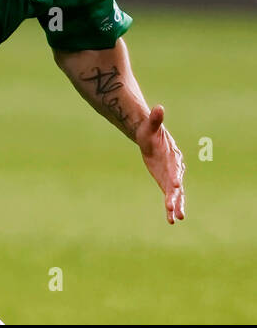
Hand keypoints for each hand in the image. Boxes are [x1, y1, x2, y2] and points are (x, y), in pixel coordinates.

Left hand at [135, 104, 185, 223]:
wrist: (150, 137)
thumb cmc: (149, 131)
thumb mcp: (150, 126)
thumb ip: (155, 119)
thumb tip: (158, 107)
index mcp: (173, 156)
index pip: (175, 168)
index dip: (175, 176)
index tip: (176, 185)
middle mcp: (175, 168)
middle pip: (177, 185)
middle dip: (177, 198)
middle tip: (177, 211)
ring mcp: (171, 177)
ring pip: (176, 194)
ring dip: (176, 206)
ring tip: (176, 219)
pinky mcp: (166, 182)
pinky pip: (170, 196)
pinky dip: (170, 207)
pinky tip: (170, 220)